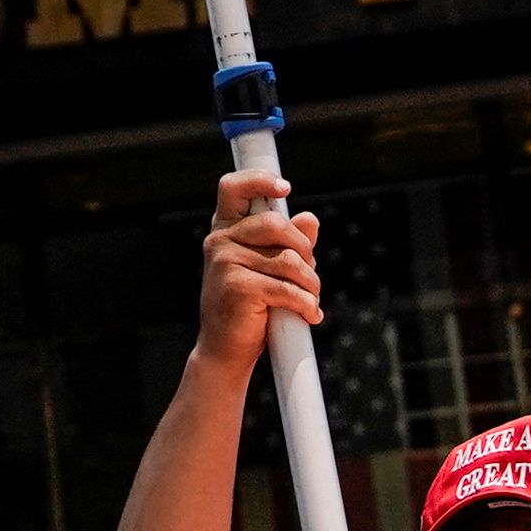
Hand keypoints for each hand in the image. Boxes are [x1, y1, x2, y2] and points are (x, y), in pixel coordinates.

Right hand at [199, 176, 317, 375]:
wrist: (225, 350)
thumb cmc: (248, 307)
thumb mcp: (268, 268)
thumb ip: (288, 242)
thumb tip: (310, 219)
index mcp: (224, 230)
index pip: (233, 188)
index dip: (259, 180)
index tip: (285, 189)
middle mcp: (220, 241)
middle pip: (277, 225)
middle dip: (304, 250)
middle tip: (310, 273)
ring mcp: (226, 263)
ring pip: (289, 260)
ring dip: (310, 283)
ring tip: (311, 298)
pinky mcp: (239, 287)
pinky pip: (288, 288)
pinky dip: (306, 304)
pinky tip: (310, 314)